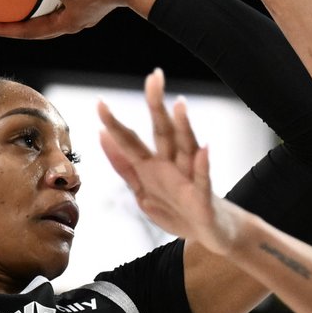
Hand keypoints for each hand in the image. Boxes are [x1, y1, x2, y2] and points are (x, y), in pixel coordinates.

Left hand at [97, 68, 237, 253]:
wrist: (212, 235)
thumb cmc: (178, 211)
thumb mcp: (143, 191)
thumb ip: (124, 165)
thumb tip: (102, 136)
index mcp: (152, 167)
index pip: (132, 140)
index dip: (115, 124)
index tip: (100, 102)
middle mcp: (172, 166)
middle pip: (162, 132)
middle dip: (156, 106)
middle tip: (154, 77)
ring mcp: (190, 179)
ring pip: (186, 148)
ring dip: (183, 127)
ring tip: (180, 105)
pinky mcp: (204, 198)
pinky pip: (204, 179)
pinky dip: (204, 165)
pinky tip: (204, 149)